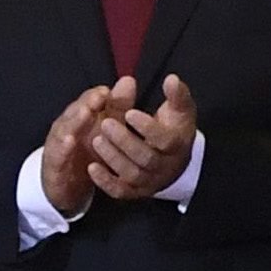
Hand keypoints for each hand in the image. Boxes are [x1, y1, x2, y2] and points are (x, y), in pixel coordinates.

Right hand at [37, 83, 119, 216]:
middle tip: (99, 97)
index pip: (87, 102)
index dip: (96, 95)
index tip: (107, 90)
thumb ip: (117, 106)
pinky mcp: (54, 164)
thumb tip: (129, 79)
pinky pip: (58, 154)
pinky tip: (71, 141)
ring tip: (86, 113)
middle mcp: (67, 128)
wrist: (66, 185)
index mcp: (80, 118)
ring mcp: (58, 145)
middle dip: (86, 103)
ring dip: (75, 121)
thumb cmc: (87, 151)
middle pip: (75, 112)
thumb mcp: (105, 128)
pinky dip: (63, 147)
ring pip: (65, 130)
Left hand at [87, 73, 198, 200]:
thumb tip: (171, 78)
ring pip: (131, 174)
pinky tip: (91, 166)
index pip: (166, 140)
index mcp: (178, 144)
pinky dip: (105, 181)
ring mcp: (150, 181)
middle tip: (106, 123)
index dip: (147, 128)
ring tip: (96, 139)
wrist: (175, 160)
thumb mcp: (179, 110)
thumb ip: (176, 94)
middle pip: (145, 158)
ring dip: (112, 157)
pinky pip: (120, 192)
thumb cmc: (174, 129)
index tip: (130, 112)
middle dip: (124, 141)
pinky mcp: (135, 191)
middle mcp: (166, 166)